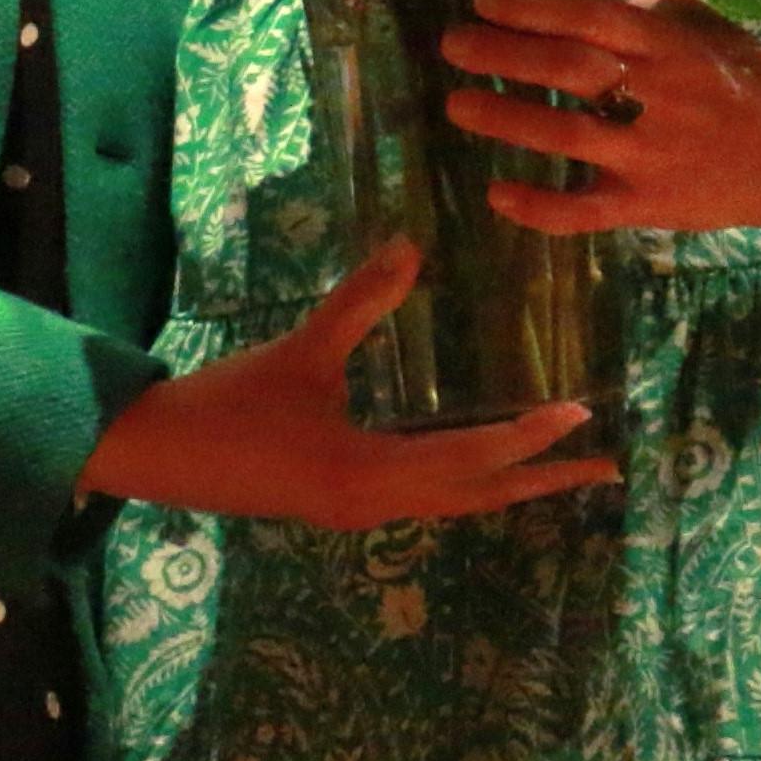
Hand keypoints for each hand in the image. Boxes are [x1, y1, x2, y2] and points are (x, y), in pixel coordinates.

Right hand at [77, 240, 617, 527]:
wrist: (156, 455)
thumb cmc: (228, 405)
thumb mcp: (299, 354)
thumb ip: (359, 304)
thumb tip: (410, 247)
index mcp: (371, 474)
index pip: (474, 457)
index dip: (530, 435)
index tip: (579, 414)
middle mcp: (378, 507)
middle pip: (480, 497)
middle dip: (542, 481)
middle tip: (603, 468)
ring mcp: (359, 513)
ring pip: (454, 504)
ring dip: (506, 484)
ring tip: (555, 467)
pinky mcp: (341, 506)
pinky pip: (424, 499)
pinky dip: (464, 483)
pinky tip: (473, 462)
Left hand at [441, 0, 760, 236]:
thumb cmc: (747, 78)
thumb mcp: (703, 27)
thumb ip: (640, 13)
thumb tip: (568, 6)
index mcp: (668, 44)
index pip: (586, 16)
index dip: (529, 6)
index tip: (482, 0)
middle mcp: (657, 96)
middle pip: (567, 69)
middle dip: (501, 55)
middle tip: (453, 46)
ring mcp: (651, 155)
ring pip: (564, 136)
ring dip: (504, 118)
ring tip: (457, 104)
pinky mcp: (649, 205)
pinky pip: (584, 211)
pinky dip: (537, 206)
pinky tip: (496, 192)